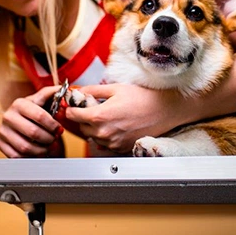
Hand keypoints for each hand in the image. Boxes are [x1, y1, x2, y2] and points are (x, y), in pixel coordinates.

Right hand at [0, 86, 63, 157]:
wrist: (24, 125)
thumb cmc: (37, 113)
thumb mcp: (45, 102)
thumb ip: (54, 94)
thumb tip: (65, 89)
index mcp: (19, 103)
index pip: (39, 115)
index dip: (52, 125)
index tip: (59, 129)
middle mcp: (8, 116)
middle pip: (33, 132)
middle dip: (48, 138)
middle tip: (54, 139)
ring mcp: (2, 131)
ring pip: (26, 147)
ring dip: (41, 149)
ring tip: (48, 146)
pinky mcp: (0, 144)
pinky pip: (17, 156)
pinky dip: (30, 156)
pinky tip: (37, 151)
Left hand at [65, 84, 181, 152]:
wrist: (164, 110)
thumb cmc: (142, 98)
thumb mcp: (115, 88)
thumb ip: (93, 90)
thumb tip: (79, 91)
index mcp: (99, 116)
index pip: (73, 115)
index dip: (71, 108)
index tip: (74, 104)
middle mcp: (104, 133)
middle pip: (82, 128)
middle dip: (84, 118)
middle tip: (94, 108)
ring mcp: (112, 143)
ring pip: (93, 137)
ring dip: (95, 128)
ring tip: (109, 116)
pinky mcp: (121, 148)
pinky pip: (106, 144)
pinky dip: (106, 136)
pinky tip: (117, 125)